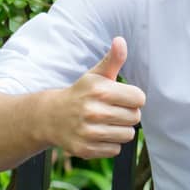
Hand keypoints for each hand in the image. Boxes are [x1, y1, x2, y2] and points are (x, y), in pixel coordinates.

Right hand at [45, 38, 145, 159]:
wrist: (50, 117)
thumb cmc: (81, 93)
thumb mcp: (95, 75)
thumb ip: (113, 60)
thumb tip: (120, 40)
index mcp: (99, 91)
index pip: (139, 98)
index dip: (132, 98)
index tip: (120, 97)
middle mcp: (93, 111)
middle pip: (135, 117)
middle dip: (127, 114)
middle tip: (111, 110)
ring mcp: (88, 132)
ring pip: (127, 134)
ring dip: (120, 129)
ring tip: (105, 122)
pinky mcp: (85, 149)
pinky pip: (115, 149)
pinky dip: (109, 144)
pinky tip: (97, 134)